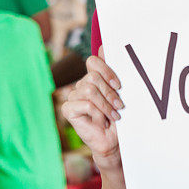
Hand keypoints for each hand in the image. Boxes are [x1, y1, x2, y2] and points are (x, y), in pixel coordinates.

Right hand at [61, 47, 122, 168]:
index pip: (93, 61)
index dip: (106, 70)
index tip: (119, 85)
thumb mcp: (120, 93)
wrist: (114, 141)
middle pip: (93, 76)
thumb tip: (104, 46)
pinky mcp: (68, 109)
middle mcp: (82, 84)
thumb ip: (112, 72)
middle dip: (109, 92)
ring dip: (106, 105)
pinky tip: (102, 122)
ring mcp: (73, 96)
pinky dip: (98, 113)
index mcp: (94, 78)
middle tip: (120, 105)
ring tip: (114, 116)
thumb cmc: (118, 117)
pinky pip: (85, 103)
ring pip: (90, 90)